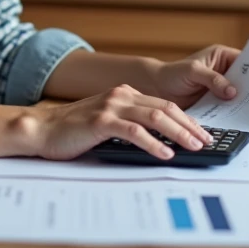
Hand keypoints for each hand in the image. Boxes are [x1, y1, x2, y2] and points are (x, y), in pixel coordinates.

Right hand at [20, 84, 213, 161]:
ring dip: (178, 133)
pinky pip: (134, 131)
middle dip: (189, 125)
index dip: (186, 119)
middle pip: (165, 108)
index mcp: (124, 93)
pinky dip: (153, 143)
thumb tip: (160, 140)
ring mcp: (111, 106)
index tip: (202, 133)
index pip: (164, 104)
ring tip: (194, 146)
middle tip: (207, 141)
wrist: (42, 129)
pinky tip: (165, 153)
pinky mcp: (102, 121)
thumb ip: (129, 123)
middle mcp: (120, 95)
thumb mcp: (106, 122)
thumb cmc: (73, 130)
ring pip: (155, 117)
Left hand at [149, 45, 240, 108]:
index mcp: (222, 57)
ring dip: (245, 103)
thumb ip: (212, 79)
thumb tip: (232, 91)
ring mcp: (221, 89)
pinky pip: (228, 108)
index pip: (246, 60)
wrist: (157, 90)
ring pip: (239, 96)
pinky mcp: (216, 104)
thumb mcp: (193, 71)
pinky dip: (233, 113)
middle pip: (246, 80)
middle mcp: (224, 72)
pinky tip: (240, 119)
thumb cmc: (172, 73)